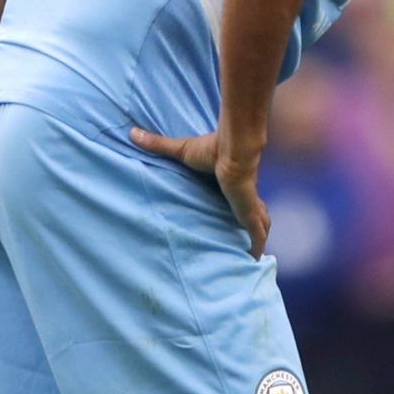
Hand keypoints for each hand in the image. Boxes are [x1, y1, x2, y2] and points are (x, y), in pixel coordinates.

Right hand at [130, 127, 269, 256]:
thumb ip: (158, 145)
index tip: (235, 217)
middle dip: (253, 226)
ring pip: (261, 225)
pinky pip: (258, 235)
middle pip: (254, 214)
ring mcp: (249, 206)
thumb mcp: (181, 150)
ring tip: (251, 255)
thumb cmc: (212, 148)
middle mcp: (245, 196)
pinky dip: (258, 247)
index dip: (240, 207)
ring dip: (258, 238)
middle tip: (245, 241)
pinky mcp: (250, 214)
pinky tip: (255, 260)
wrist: (232, 150)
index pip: (240, 198)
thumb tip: (132, 132)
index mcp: (233, 184)